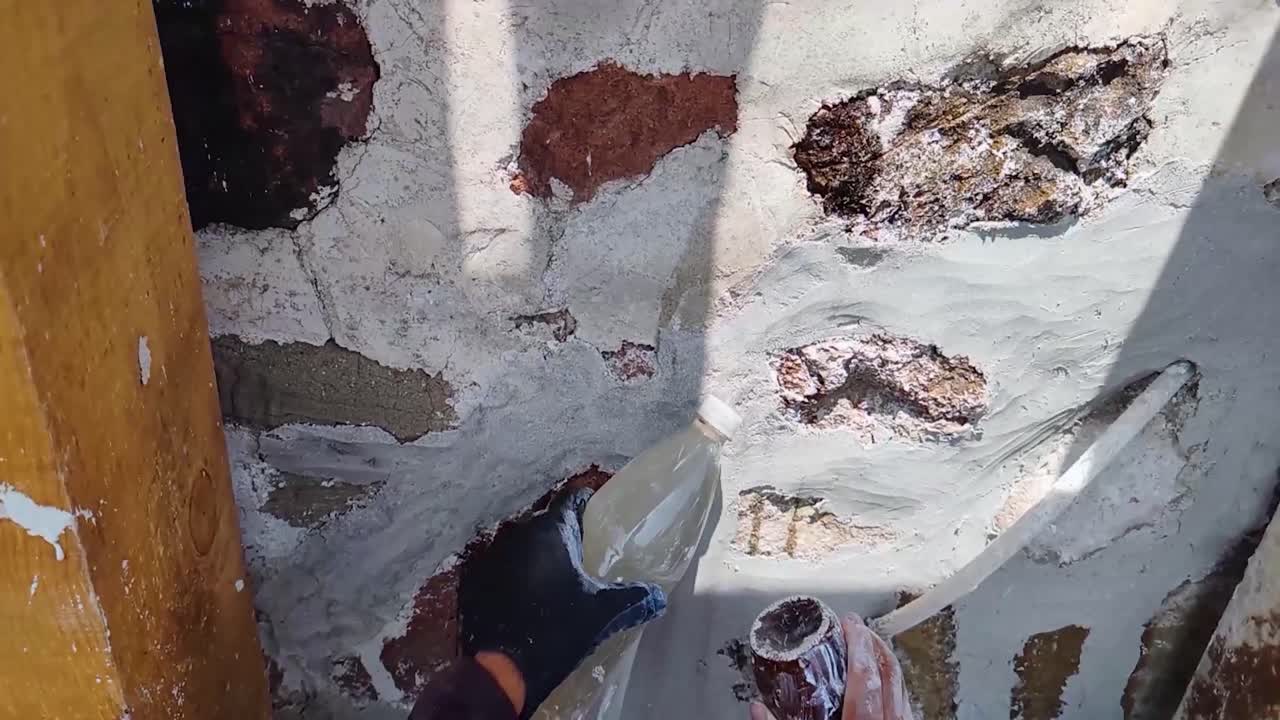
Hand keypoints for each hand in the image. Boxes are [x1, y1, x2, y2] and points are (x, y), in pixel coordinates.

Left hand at [459, 488, 666, 717]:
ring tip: (559, 575)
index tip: (600, 514)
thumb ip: (633, 598)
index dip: (588, 502)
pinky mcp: (477, 580)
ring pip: (525, 544)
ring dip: (541, 554)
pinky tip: (531, 595)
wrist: (503, 670)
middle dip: (566, 533)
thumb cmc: (557, 631)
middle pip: (548, 521)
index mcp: (550, 532)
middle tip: (586, 551)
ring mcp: (493, 556)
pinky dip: (519, 574)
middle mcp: (519, 534)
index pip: (572, 498)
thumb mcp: (602, 614)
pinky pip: (505, 566)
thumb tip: (658, 596)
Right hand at [749, 613, 912, 719]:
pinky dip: (894, 683)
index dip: (859, 642)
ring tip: (871, 647)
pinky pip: (905, 700)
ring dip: (886, 660)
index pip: (865, 673)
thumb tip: (757, 709)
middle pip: (889, 671)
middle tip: (858, 627)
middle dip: (873, 643)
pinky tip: (884, 682)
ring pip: (902, 683)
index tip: (850, 622)